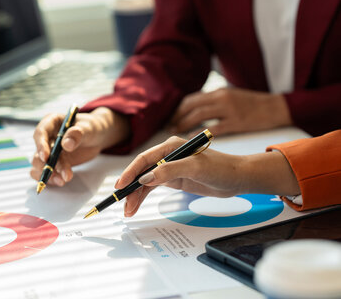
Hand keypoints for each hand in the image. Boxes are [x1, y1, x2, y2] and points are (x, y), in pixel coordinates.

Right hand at [30, 107, 129, 186]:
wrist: (97, 137)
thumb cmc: (91, 127)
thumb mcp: (88, 127)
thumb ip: (77, 134)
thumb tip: (66, 145)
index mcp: (52, 122)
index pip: (41, 133)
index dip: (40, 145)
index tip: (45, 157)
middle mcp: (47, 137)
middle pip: (38, 152)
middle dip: (46, 165)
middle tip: (57, 174)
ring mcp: (49, 151)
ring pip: (41, 165)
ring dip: (49, 174)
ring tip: (63, 180)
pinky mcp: (54, 162)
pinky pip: (46, 172)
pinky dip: (51, 178)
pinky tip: (60, 181)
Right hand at [115, 136, 298, 216]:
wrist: (238, 178)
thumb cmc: (221, 168)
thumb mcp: (195, 168)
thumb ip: (169, 171)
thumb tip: (146, 178)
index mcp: (170, 146)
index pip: (144, 159)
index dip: (130, 172)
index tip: (120, 186)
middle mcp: (167, 155)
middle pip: (141, 171)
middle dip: (130, 188)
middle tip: (121, 203)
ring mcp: (169, 168)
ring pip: (145, 182)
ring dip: (135, 196)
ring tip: (128, 211)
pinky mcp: (173, 179)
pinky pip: (152, 188)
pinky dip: (143, 197)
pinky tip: (136, 206)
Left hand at [169, 88, 291, 136]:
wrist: (276, 108)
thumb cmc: (252, 104)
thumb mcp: (230, 96)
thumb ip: (213, 101)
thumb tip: (193, 109)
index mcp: (218, 92)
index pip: (191, 98)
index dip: (178, 109)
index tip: (170, 118)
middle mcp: (221, 98)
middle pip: (191, 106)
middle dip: (177, 117)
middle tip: (168, 127)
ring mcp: (229, 110)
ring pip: (199, 115)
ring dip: (184, 124)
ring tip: (175, 133)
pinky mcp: (237, 122)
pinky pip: (213, 129)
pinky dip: (199, 134)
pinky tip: (191, 140)